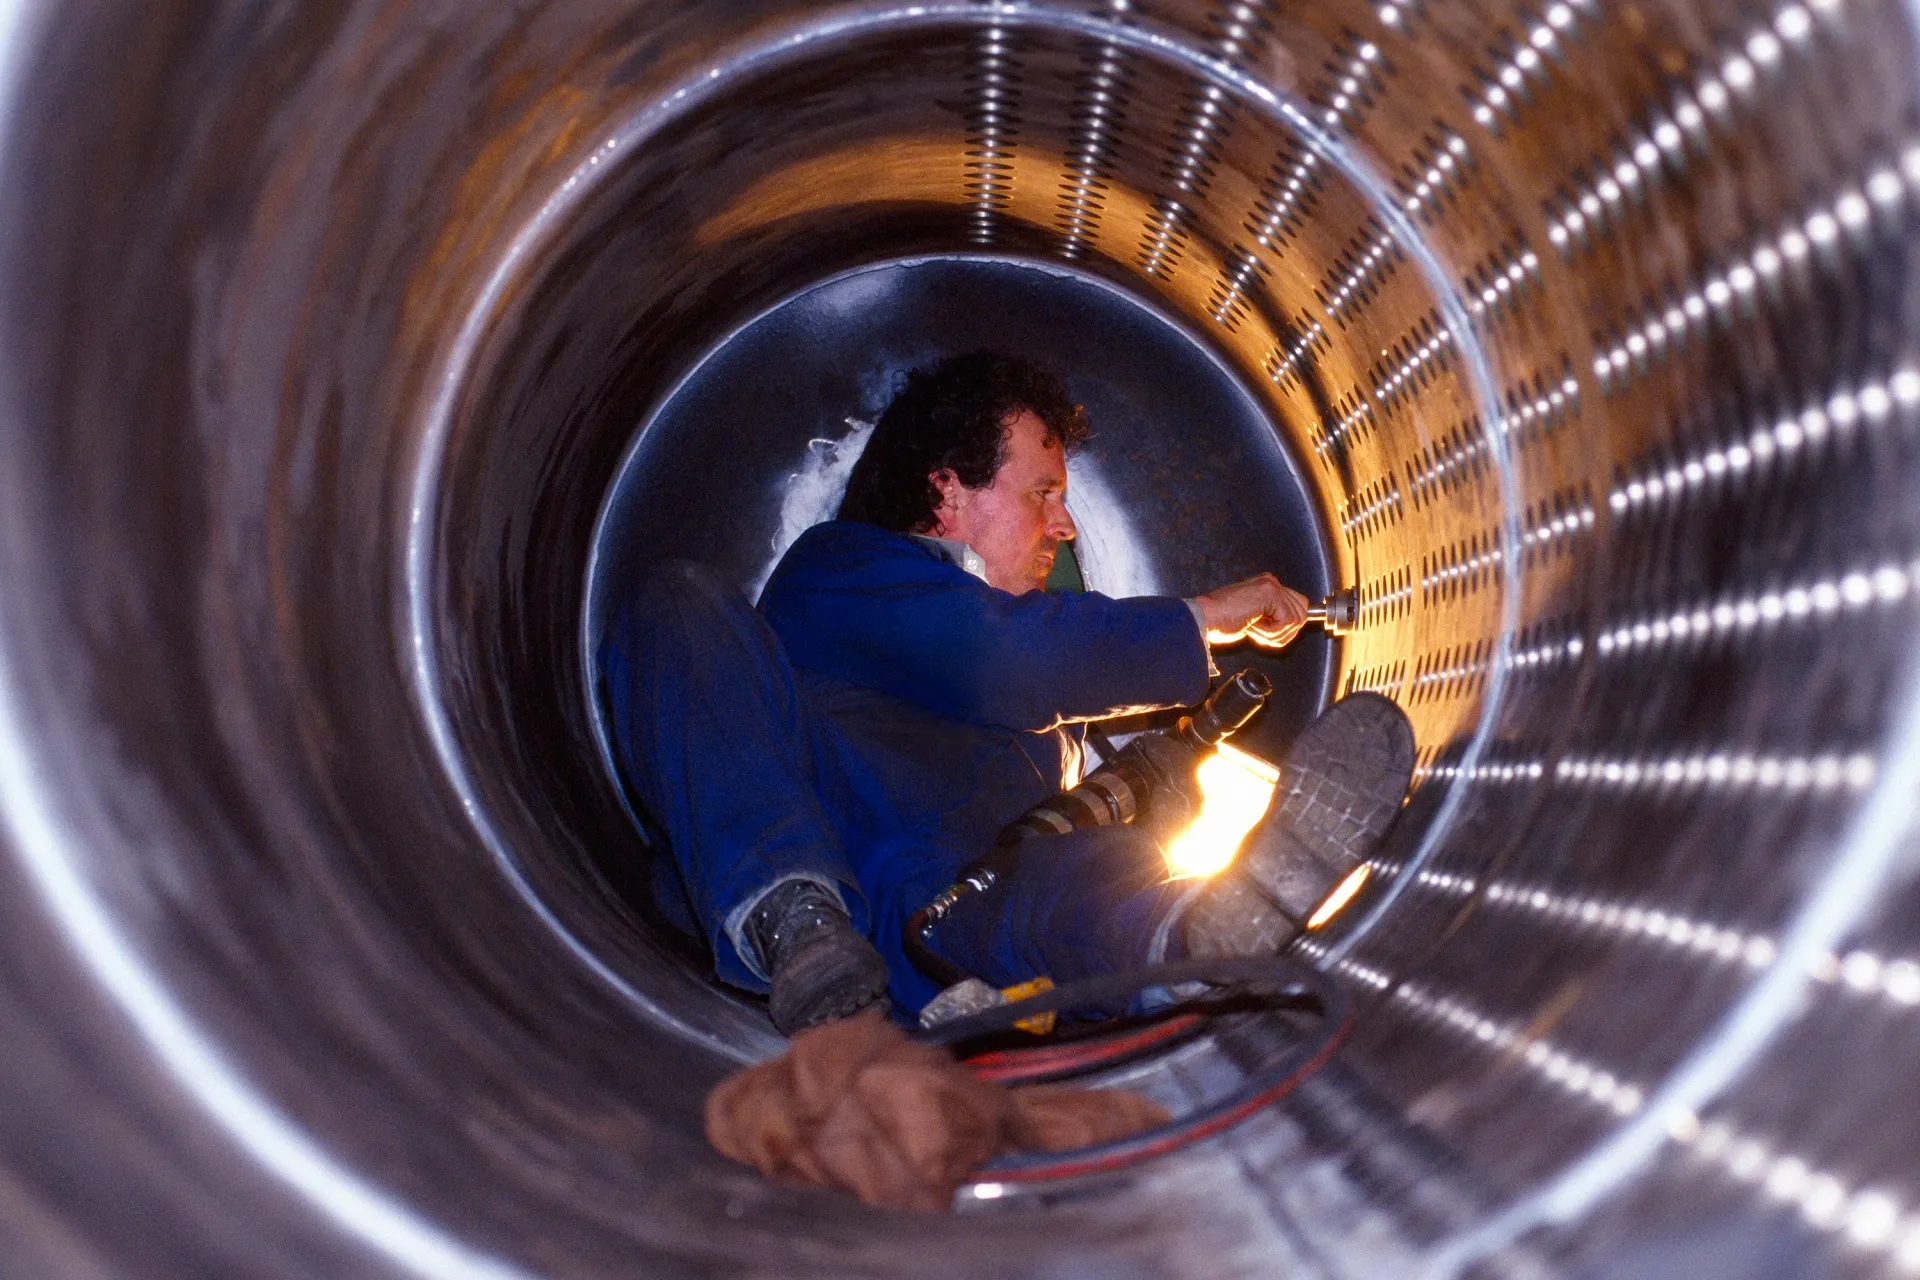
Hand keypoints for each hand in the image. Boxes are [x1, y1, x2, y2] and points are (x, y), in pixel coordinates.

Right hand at [1193, 574, 1309, 648]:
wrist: (1203, 618)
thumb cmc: (1220, 620)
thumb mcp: (1252, 616)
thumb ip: (1271, 615)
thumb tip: (1291, 626)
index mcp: (1266, 585)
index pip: (1297, 605)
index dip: (1288, 626)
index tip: (1271, 635)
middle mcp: (1271, 582)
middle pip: (1302, 612)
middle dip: (1284, 632)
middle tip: (1260, 633)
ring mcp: (1272, 586)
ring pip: (1296, 619)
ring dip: (1276, 634)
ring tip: (1255, 630)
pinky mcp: (1271, 594)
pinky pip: (1287, 622)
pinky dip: (1271, 632)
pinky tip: (1253, 627)